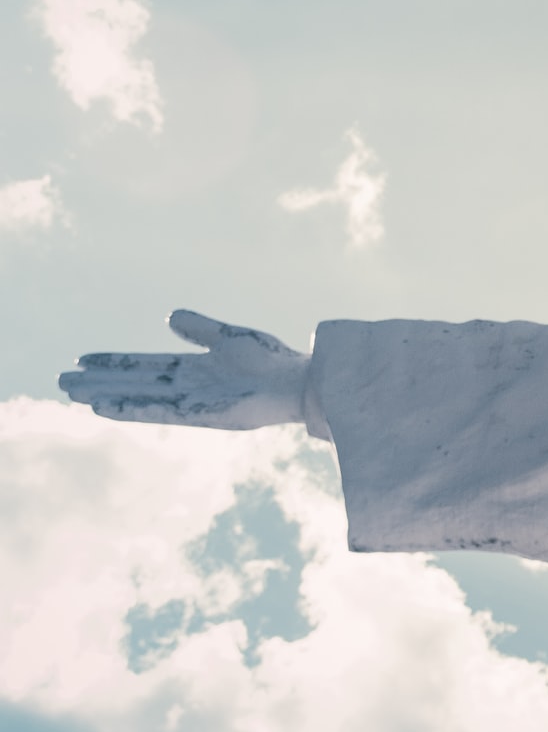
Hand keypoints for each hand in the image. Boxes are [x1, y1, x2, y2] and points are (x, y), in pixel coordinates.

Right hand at [59, 310, 308, 429]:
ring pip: (141, 397)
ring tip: (75, 394)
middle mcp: (189, 385)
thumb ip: (199, 329)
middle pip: (135, 382)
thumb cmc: (273, 360)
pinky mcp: (204, 414)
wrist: (301, 380)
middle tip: (62, 381)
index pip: (145, 364)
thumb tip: (167, 317)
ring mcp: (194, 401)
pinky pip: (161, 412)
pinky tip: (108, 407)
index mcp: (195, 367)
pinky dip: (134, 409)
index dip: (115, 362)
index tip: (83, 358)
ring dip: (108, 395)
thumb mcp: (228, 337)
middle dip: (100, 381)